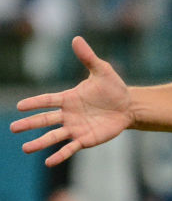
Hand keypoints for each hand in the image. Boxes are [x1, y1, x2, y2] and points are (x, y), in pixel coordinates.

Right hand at [9, 36, 133, 165]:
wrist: (129, 106)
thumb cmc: (113, 88)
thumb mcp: (102, 71)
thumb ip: (88, 57)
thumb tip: (76, 38)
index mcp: (68, 98)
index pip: (47, 100)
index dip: (34, 103)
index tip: (20, 106)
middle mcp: (68, 114)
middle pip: (45, 120)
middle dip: (29, 124)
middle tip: (13, 128)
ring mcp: (75, 128)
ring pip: (54, 136)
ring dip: (40, 143)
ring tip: (26, 149)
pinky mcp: (86, 139)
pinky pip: (70, 148)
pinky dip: (60, 155)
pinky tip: (48, 162)